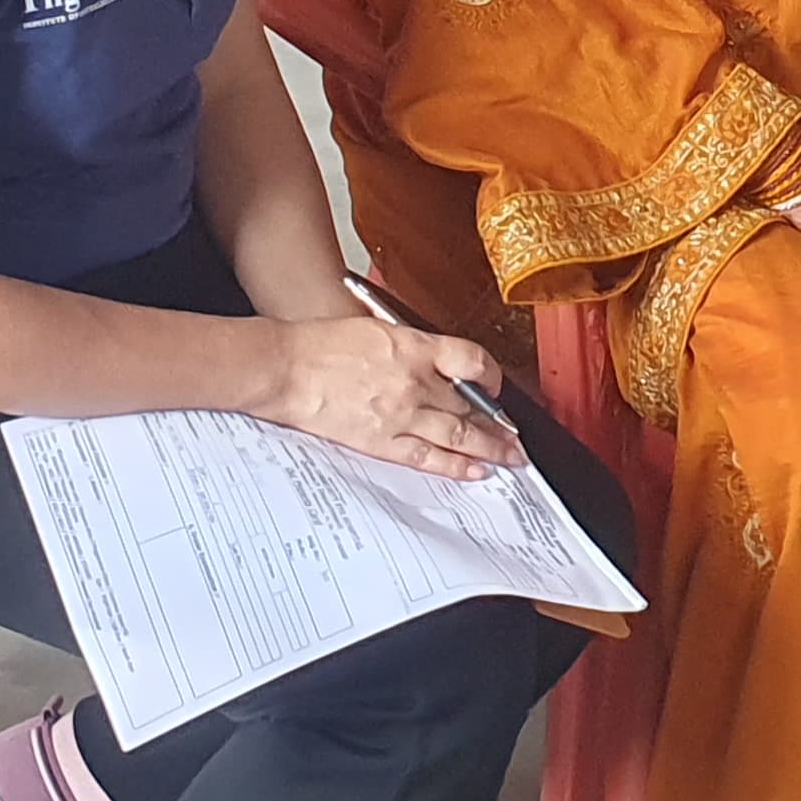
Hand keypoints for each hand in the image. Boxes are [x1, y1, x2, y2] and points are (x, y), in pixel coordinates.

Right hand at [258, 313, 521, 479]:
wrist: (286, 367)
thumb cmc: (321, 344)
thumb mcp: (376, 329)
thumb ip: (412, 346)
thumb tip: (437, 359)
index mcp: (413, 347)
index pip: (472, 361)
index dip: (492, 377)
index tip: (496, 386)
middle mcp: (414, 381)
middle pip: (470, 404)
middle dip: (497, 423)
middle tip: (514, 436)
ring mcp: (399, 414)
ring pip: (458, 434)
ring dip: (489, 448)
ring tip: (509, 458)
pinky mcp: (380, 441)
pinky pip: (427, 457)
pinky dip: (455, 466)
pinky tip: (474, 471)